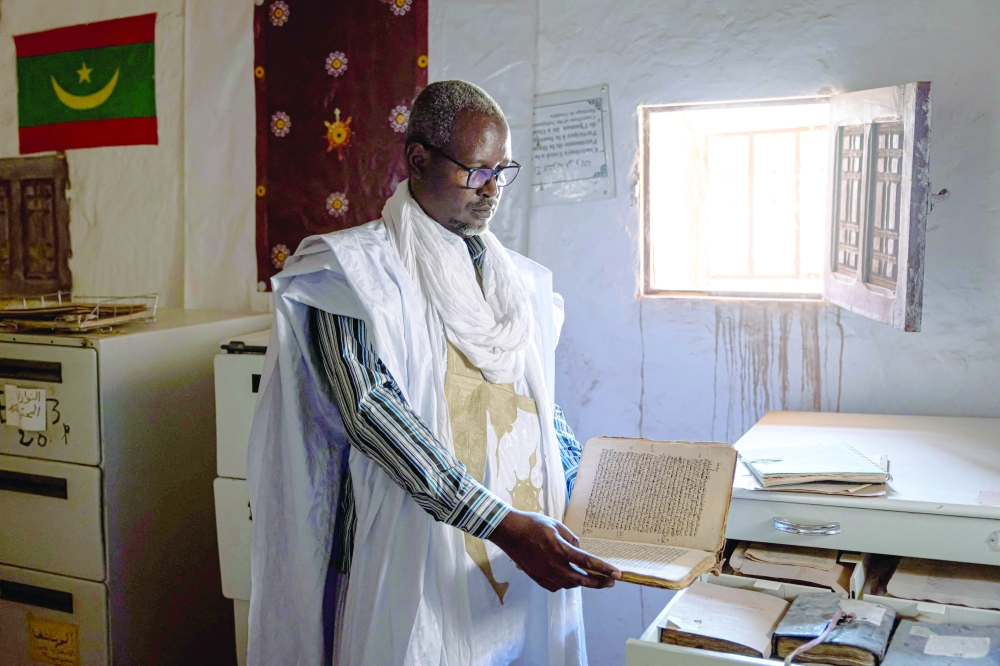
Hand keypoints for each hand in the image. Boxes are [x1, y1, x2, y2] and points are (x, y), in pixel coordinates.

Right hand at [487, 509, 620, 591]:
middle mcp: (554, 565)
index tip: (618, 574)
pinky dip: (565, 583)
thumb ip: (571, 538)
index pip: (588, 563)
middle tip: (610, 582)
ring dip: (582, 583)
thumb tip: (578, 549)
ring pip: (569, 585)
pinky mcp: (537, 578)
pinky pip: (556, 586)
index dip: (605, 569)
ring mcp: (545, 574)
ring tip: (591, 579)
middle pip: (582, 580)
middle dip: (599, 582)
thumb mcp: (556, 525)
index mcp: (561, 549)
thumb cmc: (532, 524)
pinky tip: (569, 578)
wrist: (509, 532)